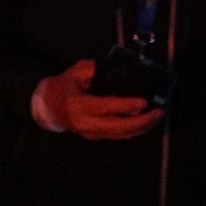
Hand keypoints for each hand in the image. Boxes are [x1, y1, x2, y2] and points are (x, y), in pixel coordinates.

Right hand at [33, 60, 164, 139]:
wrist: (47, 106)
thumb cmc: (62, 87)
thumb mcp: (75, 72)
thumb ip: (95, 69)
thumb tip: (119, 71)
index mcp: (78, 104)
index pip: (106, 107)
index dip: (127, 106)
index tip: (144, 102)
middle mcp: (85, 122)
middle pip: (119, 127)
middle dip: (142, 121)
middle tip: (158, 112)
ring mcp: (91, 132)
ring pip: (122, 134)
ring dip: (142, 127)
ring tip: (156, 117)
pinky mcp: (96, 136)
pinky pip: (119, 135)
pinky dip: (134, 130)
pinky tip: (145, 122)